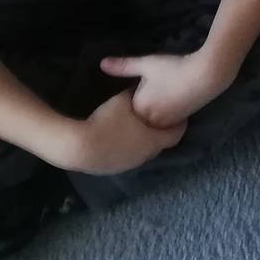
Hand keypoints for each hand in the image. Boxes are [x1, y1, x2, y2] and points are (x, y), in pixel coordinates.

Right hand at [58, 89, 186, 174]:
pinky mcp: (115, 170)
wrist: (80, 148)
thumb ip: (133, 94)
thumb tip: (137, 89)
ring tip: (136, 127)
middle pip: (159, 143)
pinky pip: (128, 156)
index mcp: (153, 140)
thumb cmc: (106, 122)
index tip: (179, 115)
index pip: (175, 134)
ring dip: (143, 140)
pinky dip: (129, 147)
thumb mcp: (122, 101)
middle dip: (159, 131)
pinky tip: (119, 137)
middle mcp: (146, 156)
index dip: (179, 123)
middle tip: (155, 118)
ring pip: (143, 151)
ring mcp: (130, 165)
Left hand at [100, 50, 231, 129]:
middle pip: (139, 116)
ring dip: (154, 113)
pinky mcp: (180, 123)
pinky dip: (166, 115)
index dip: (133, 93)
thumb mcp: (146, 64)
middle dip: (142, 107)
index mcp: (138, 108)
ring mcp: (166, 124)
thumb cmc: (173, 69)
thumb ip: (123, 66)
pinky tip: (173, 100)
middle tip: (154, 88)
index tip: (142, 83)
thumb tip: (101, 64)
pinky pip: (166, 124)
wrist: (205, 76)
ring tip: (163, 94)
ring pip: (153, 122)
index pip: (127, 106)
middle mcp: (150, 121)